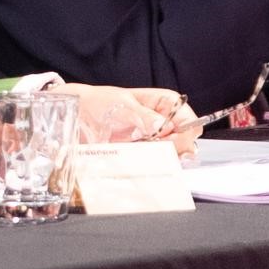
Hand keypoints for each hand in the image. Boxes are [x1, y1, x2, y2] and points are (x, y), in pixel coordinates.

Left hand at [60, 84, 199, 161]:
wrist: (79, 113)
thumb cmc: (100, 101)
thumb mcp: (122, 105)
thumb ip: (143, 116)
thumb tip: (162, 126)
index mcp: (166, 104)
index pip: (190, 123)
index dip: (183, 134)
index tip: (167, 138)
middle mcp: (166, 123)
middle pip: (186, 144)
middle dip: (174, 150)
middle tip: (153, 147)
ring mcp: (156, 140)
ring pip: (173, 157)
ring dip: (162, 159)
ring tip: (142, 152)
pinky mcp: (144, 153)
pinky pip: (156, 164)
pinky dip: (150, 166)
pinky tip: (138, 161)